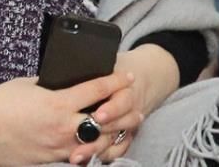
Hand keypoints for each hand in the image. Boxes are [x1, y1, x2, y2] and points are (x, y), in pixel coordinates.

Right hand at [0, 70, 136, 166]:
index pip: (97, 90)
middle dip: (124, 111)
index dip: (116, 80)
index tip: (127, 75)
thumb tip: (66, 82)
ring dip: (113, 133)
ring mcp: (58, 148)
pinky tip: (98, 144)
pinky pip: (78, 156)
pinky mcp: (51, 161)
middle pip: (106, 120)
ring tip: (125, 126)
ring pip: (97, 143)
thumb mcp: (28, 85)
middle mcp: (63, 127)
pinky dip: (91, 149)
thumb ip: (52, 85)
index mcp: (58, 103)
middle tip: (135, 103)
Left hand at [79, 46, 178, 160]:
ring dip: (97, 149)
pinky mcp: (126, 133)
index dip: (111, 109)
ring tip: (78, 156)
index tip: (98, 115)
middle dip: (99, 135)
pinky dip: (106, 155)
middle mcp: (129, 108)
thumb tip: (68, 71)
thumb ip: (94, 68)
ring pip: (116, 140)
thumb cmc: (122, 66)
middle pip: (117, 125)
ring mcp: (128, 123)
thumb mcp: (111, 61)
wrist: (150, 74)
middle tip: (80, 142)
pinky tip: (89, 159)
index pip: (120, 100)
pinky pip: (118, 149)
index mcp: (125, 88)